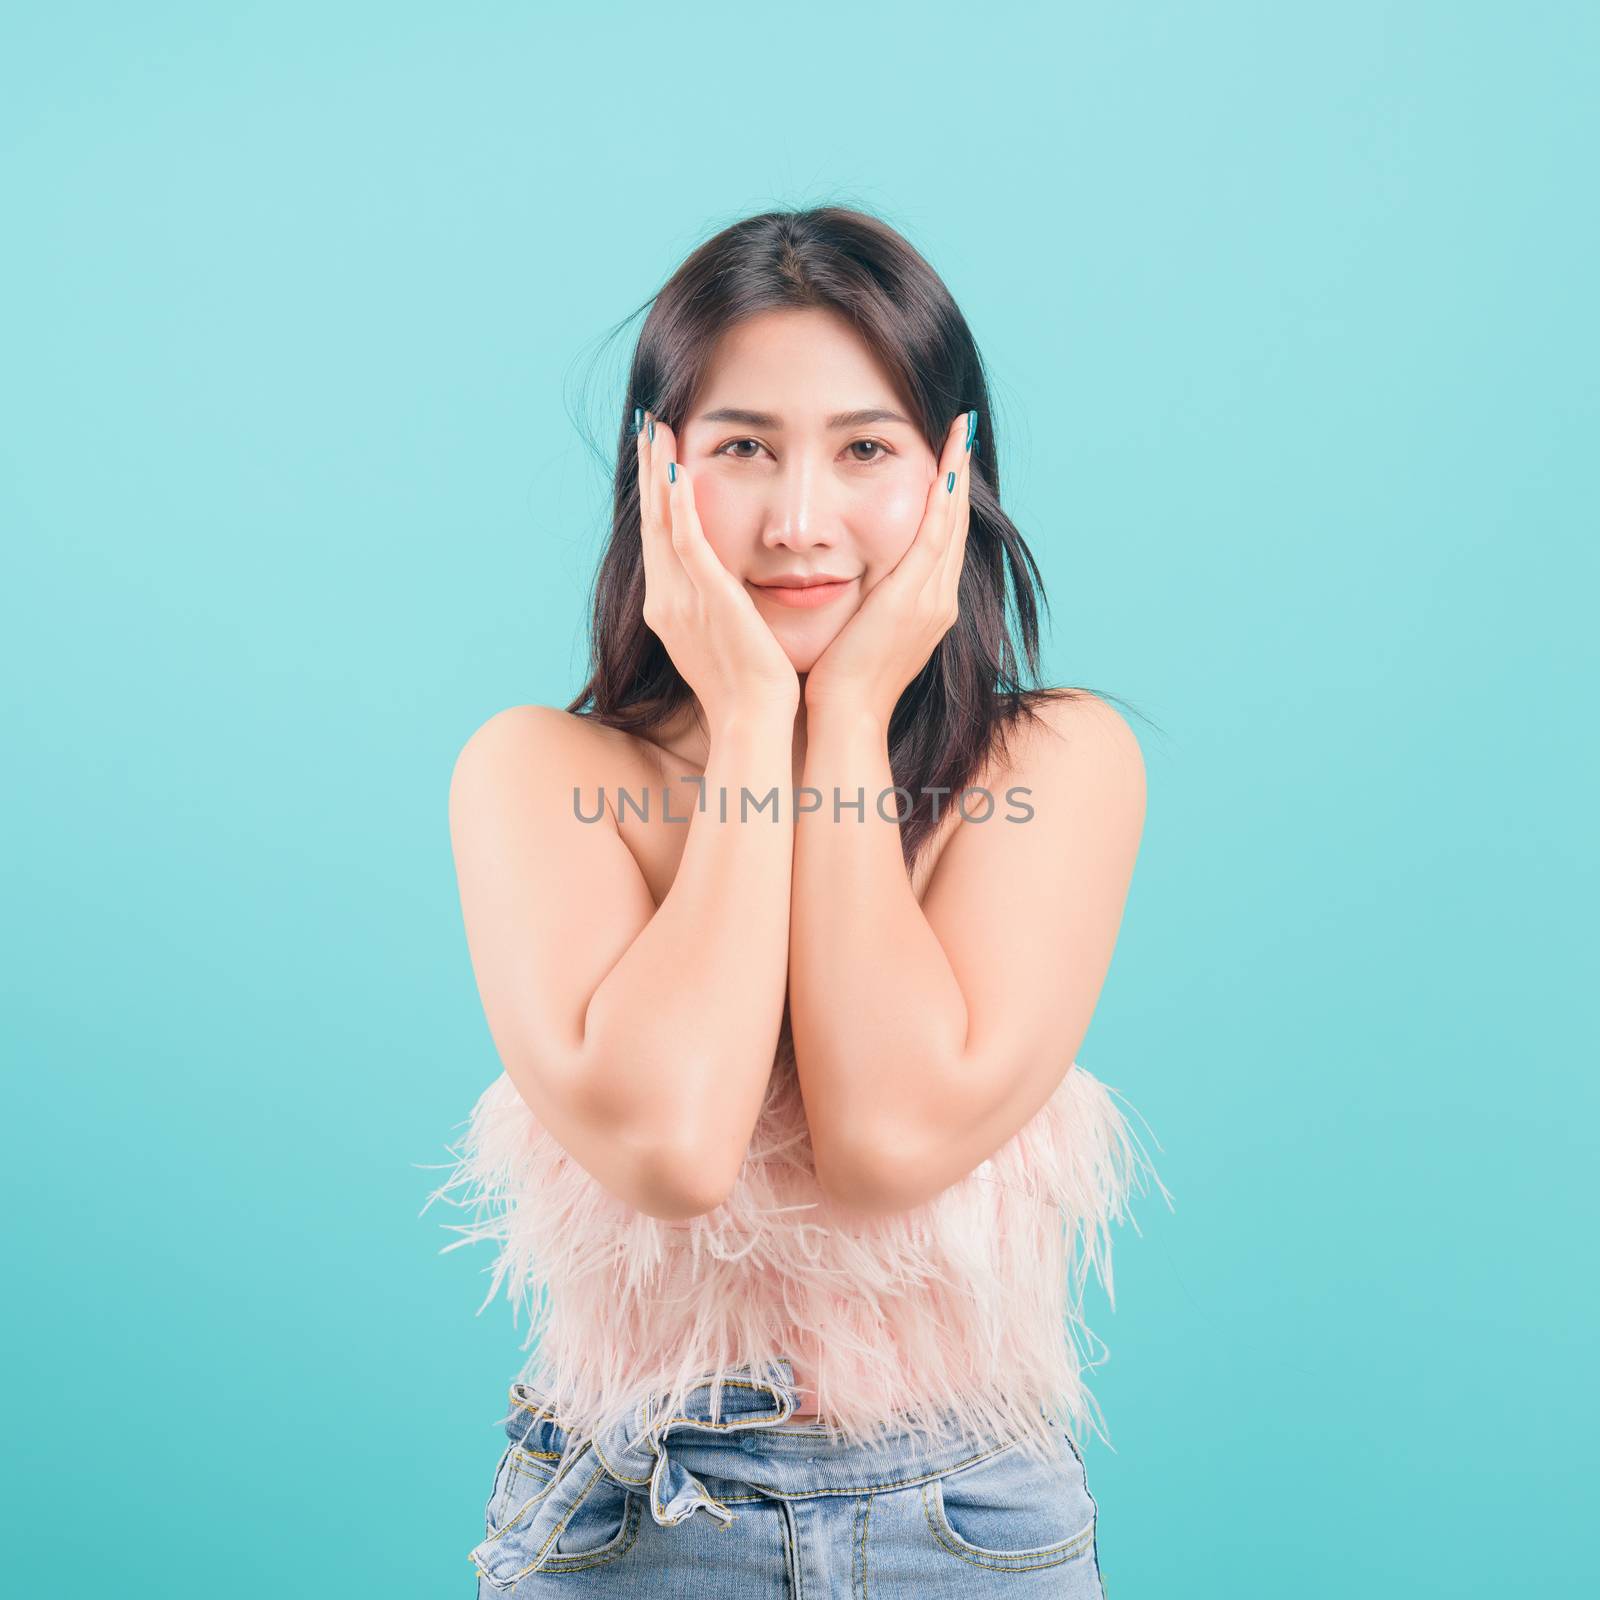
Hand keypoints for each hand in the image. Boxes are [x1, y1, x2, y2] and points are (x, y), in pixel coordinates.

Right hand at [636, 409, 799, 729]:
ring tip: (656, 428)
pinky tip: (677, 470)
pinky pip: (687, 541)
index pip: (660, 539)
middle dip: (649, 471)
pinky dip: (679, 504)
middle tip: (649, 424)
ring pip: (663, 521)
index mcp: (671, 607)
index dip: (656, 496)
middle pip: (652, 521)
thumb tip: (731, 590)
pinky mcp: (707, 596)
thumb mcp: (727, 639)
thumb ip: (720, 609)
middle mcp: (667, 598)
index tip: (657, 456)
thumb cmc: (750, 690)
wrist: (753, 721)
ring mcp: (682, 597)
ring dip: (657, 471)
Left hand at [803, 409, 973, 725]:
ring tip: (960, 433)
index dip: (947, 499)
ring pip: (951, 523)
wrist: (845, 717)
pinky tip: (943, 467)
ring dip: (956, 475)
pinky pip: (934, 537)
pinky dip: (942, 501)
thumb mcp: (859, 635)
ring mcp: (931, 600)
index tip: (947, 460)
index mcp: (926, 609)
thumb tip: (848, 585)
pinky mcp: (913, 599)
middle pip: (955, 524)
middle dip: (959, 476)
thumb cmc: (840, 685)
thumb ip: (864, 606)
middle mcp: (938, 601)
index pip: (941, 541)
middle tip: (962, 431)